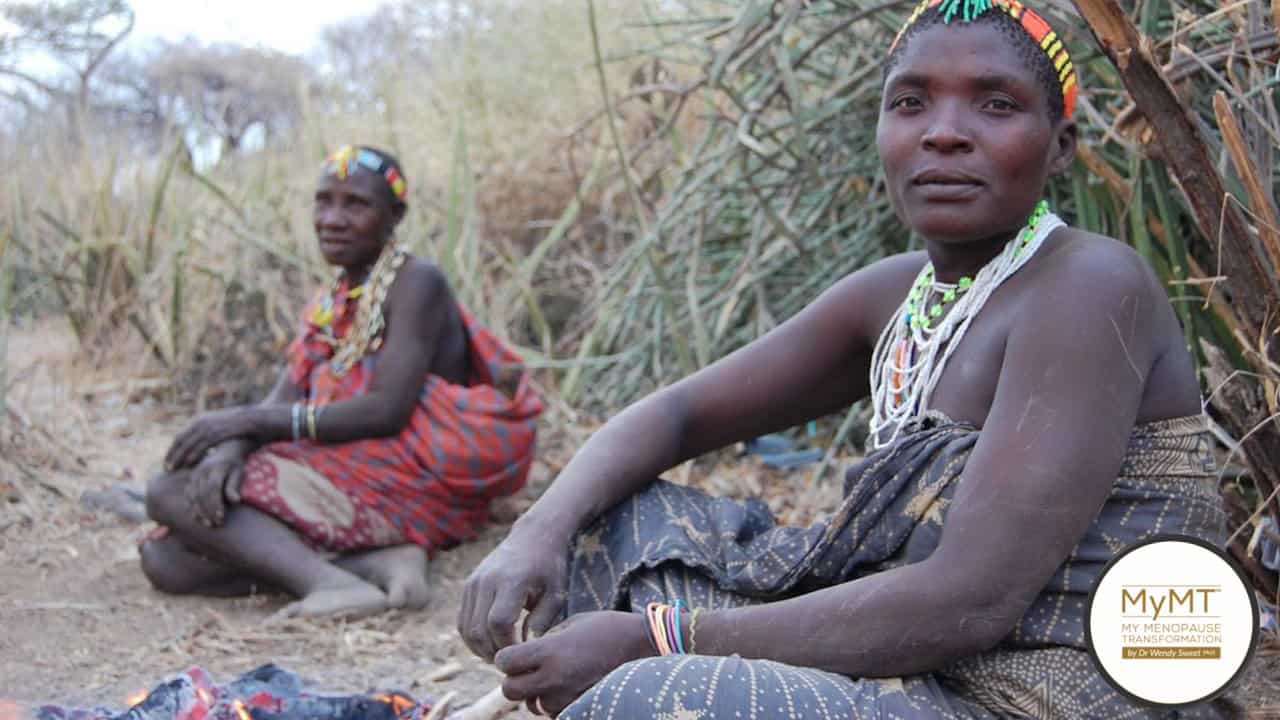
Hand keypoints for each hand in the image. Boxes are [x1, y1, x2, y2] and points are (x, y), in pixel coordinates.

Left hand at [165, 408, 257, 470]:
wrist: (260, 418)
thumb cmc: (245, 425)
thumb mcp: (224, 427)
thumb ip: (213, 433)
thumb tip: (207, 443)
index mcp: (202, 419)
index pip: (181, 435)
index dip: (173, 449)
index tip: (168, 460)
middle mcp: (203, 421)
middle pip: (180, 439)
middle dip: (172, 454)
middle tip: (166, 468)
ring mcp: (210, 426)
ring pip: (188, 443)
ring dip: (178, 457)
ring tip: (172, 469)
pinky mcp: (218, 432)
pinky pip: (200, 446)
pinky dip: (192, 455)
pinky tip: (188, 465)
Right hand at [184, 448, 245, 527]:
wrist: (225, 452)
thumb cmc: (235, 465)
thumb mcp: (238, 472)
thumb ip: (234, 486)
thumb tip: (236, 501)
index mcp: (216, 467)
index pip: (213, 488)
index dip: (216, 504)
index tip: (221, 517)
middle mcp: (202, 471)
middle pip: (202, 494)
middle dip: (208, 511)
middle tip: (217, 524)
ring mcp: (194, 476)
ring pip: (193, 497)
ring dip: (200, 512)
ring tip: (209, 524)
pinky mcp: (190, 481)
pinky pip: (188, 496)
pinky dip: (193, 508)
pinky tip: (199, 519)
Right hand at [458, 522, 570, 660]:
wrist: (532, 537)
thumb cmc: (548, 568)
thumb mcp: (555, 594)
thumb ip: (542, 622)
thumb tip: (525, 647)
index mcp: (511, 581)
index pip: (499, 623)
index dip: (508, 644)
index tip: (522, 651)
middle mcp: (487, 581)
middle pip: (478, 629)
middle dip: (492, 651)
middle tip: (509, 660)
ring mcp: (473, 583)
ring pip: (466, 628)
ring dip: (479, 648)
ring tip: (499, 654)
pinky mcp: (468, 586)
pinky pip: (462, 620)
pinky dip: (472, 637)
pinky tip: (489, 643)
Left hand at [496, 611, 651, 715]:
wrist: (645, 647)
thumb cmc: (609, 628)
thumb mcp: (572, 623)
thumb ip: (546, 640)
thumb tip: (527, 652)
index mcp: (550, 651)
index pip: (505, 662)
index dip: (506, 657)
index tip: (515, 653)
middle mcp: (554, 677)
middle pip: (510, 690)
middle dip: (514, 680)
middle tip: (529, 670)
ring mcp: (567, 697)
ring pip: (532, 705)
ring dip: (537, 694)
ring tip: (556, 678)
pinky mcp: (580, 708)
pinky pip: (554, 713)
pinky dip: (556, 704)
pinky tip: (570, 688)